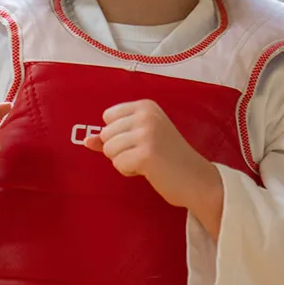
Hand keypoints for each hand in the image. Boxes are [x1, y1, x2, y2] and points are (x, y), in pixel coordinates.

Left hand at [84, 100, 223, 236]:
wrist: (197, 178)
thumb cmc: (168, 157)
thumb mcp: (141, 138)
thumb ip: (114, 136)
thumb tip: (87, 140)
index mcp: (145, 106)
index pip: (107, 116)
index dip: (118, 134)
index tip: (140, 140)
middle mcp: (146, 115)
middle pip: (105, 134)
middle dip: (120, 149)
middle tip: (146, 153)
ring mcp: (146, 134)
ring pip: (109, 150)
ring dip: (124, 161)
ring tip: (147, 161)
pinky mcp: (146, 154)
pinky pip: (118, 164)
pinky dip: (129, 171)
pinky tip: (148, 169)